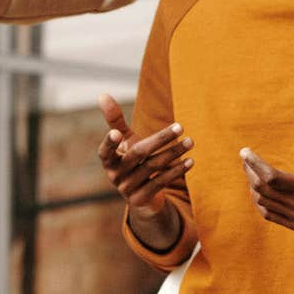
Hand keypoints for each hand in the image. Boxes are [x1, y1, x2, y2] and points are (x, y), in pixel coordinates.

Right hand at [98, 95, 192, 215]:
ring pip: (153, 166)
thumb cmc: (132, 161)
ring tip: (190, 142)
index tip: (116, 133)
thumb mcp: (125, 142)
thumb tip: (102, 94)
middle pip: (139, 153)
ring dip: (174, 153)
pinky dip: (176, 171)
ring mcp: (127, 189)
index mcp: (108, 160)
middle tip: (181, 127)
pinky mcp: (141, 199)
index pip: (105, 150)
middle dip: (160, 139)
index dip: (110, 142)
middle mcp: (114, 175)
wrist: (141, 196)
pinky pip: (160, 182)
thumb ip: (115, 120)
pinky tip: (190, 161)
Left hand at [239, 136, 293, 234]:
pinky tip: (258, 190)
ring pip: (264, 203)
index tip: (244, 152)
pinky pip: (271, 216)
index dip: (255, 164)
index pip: (272, 177)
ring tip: (251, 172)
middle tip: (246, 160)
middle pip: (263, 190)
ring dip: (253, 187)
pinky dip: (260, 202)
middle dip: (250, 173)